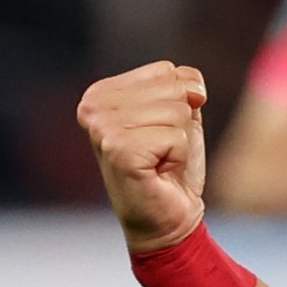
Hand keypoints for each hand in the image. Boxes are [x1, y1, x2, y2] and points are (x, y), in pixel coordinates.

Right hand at [77, 61, 210, 252]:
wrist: (168, 216)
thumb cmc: (171, 164)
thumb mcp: (181, 113)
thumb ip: (184, 84)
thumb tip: (193, 90)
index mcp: (101, 92)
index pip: (166, 70)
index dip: (181, 101)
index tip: (160, 131)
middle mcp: (93, 106)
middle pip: (173, 88)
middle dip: (181, 122)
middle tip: (162, 150)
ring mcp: (102, 129)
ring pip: (177, 111)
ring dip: (179, 140)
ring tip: (160, 160)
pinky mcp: (119, 150)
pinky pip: (176, 137)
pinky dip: (178, 156)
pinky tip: (159, 170)